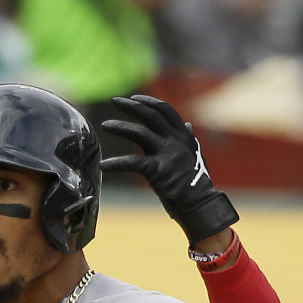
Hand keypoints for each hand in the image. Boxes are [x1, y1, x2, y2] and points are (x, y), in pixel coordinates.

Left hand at [100, 95, 238, 245]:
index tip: (134, 98)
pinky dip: (115, 164)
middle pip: (150, 115)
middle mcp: (176, 140)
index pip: (165, 111)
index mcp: (184, 136)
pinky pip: (132, 163)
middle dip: (131, 106)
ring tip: (105, 125)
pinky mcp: (157, 170)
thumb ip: (187, 139)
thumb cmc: (195, 182)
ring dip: (120, 127)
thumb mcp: (194, 155)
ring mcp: (167, 154)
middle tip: (115, 101)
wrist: (199, 204)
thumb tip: (186, 125)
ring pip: (139, 133)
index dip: (149, 102)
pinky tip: (102, 165)